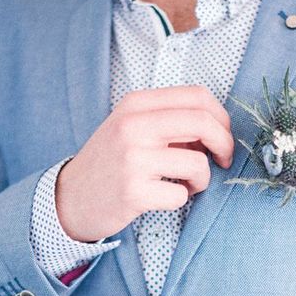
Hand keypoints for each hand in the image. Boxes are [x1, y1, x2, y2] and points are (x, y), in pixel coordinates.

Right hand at [56, 85, 234, 241]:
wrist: (70, 198)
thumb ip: (170, 120)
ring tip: (185, 184)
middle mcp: (133, 126)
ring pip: (198, 163)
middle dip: (225, 144)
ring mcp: (132, 159)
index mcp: (136, 104)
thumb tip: (217, 127)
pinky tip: (163, 198)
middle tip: (224, 160)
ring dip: (202, 179)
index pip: (197, 96)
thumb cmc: (111, 162)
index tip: (222, 135)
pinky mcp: (133, 192)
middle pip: (203, 123)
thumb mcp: (132, 127)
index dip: (221, 117)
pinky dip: (181, 199)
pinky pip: (181, 195)